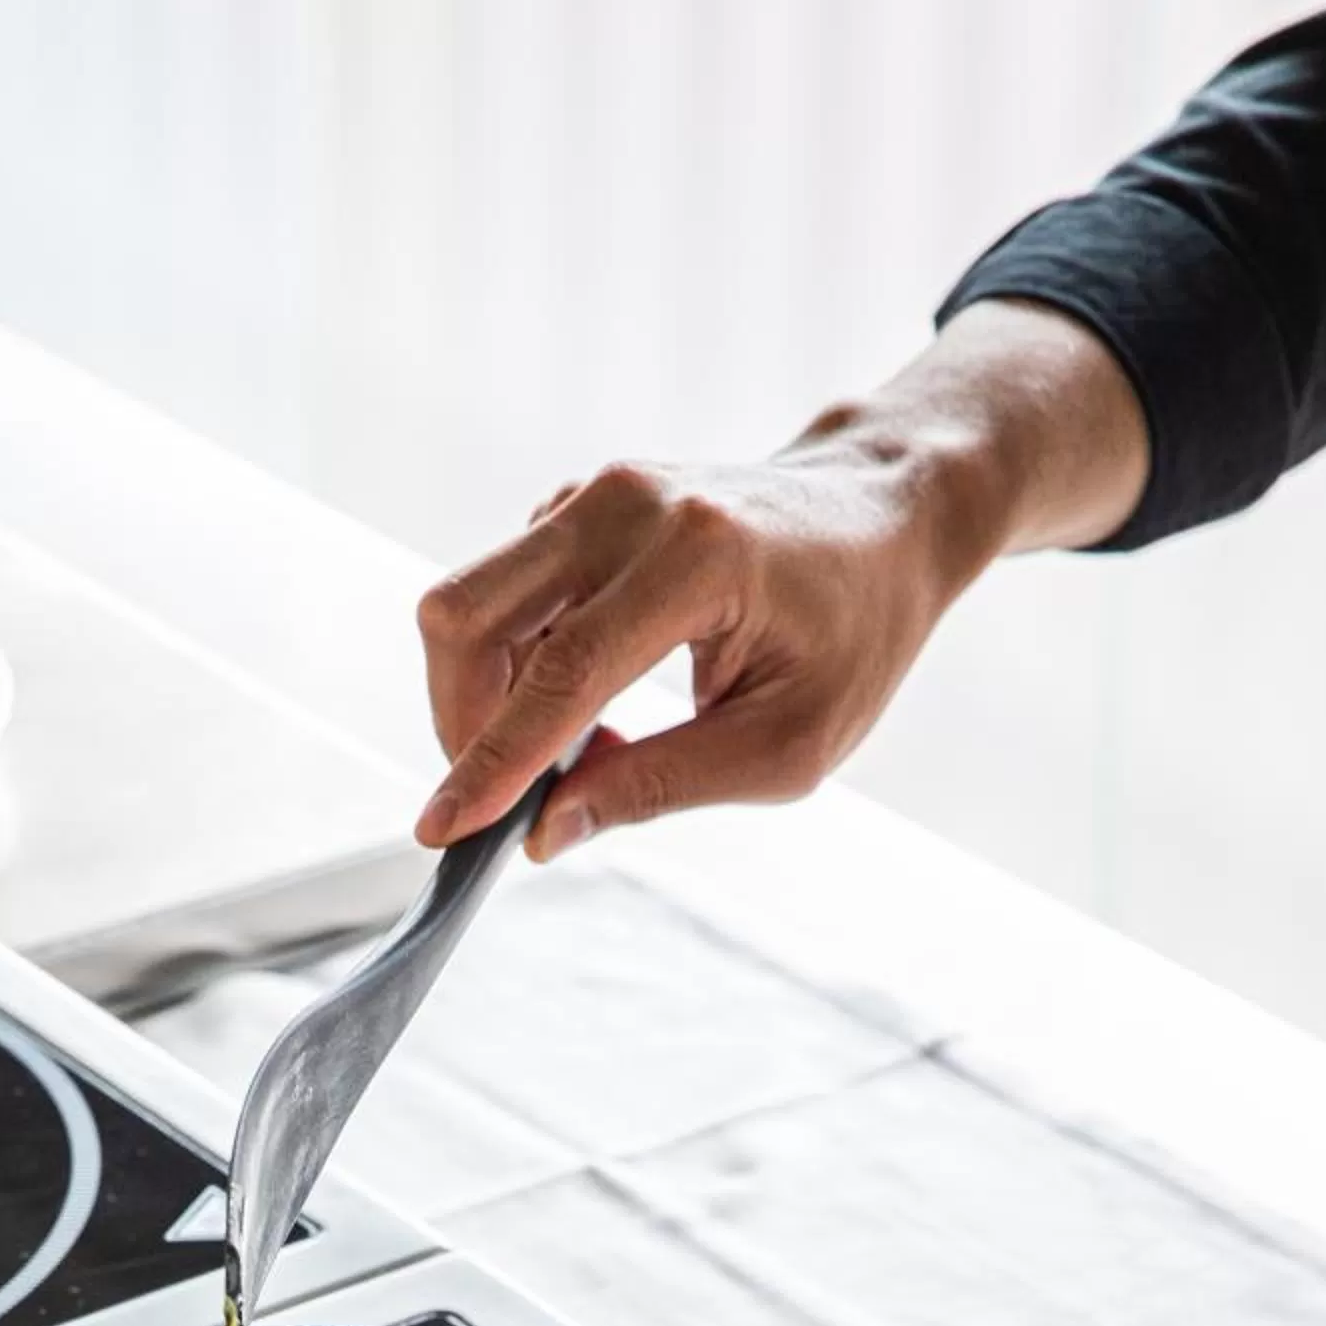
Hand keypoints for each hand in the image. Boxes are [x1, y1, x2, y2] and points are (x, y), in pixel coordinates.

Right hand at [412, 302, 1150, 863]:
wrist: (884, 516)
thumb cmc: (854, 635)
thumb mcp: (786, 745)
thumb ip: (660, 787)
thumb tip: (546, 831)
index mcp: (696, 560)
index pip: (560, 673)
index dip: (493, 761)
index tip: (441, 830)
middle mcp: (627, 506)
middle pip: (467, 615)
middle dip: (460, 724)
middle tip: (507, 800)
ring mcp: (595, 494)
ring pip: (469, 603)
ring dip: (487, 699)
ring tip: (570, 752)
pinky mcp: (577, 506)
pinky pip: (501, 594)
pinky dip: (513, 665)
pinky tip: (583, 700)